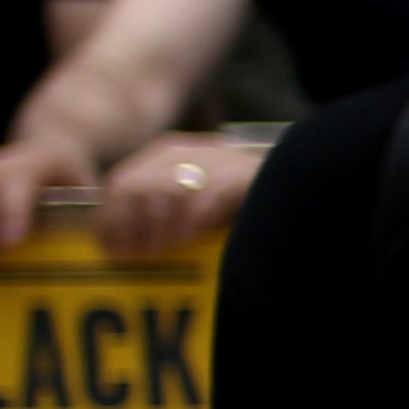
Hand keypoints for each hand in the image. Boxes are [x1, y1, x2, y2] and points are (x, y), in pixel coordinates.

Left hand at [95, 134, 259, 257]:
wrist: (296, 188)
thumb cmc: (240, 209)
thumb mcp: (192, 204)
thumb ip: (161, 212)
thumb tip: (122, 244)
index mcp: (168, 156)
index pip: (122, 183)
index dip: (111, 219)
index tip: (113, 251)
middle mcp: (188, 152)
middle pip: (138, 187)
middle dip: (129, 225)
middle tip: (137, 255)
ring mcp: (216, 160)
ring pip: (168, 190)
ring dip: (160, 226)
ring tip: (163, 249)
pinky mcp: (243, 174)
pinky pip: (209, 194)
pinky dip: (195, 218)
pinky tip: (192, 237)